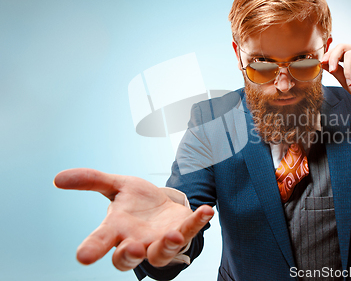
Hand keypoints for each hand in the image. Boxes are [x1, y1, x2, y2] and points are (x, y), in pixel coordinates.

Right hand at [54, 168, 213, 270]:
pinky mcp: (182, 232)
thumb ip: (91, 180)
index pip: (100, 242)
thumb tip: (57, 178)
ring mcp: (160, 241)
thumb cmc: (137, 202)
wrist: (164, 205)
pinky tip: (206, 209)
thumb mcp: (117, 186)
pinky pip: (191, 231)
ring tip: (174, 235)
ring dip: (166, 246)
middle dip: (128, 256)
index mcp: (117, 229)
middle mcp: (136, 241)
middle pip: (127, 258)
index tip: (83, 256)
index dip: (92, 249)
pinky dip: (198, 222)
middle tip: (131, 248)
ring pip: (160, 254)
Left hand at [321, 44, 350, 107]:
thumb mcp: (346, 82)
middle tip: (333, 70)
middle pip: (341, 46)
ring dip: (348, 70)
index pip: (337, 51)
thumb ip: (337, 71)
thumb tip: (323, 63)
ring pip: (350, 53)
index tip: (322, 63)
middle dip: (333, 58)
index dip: (329, 55)